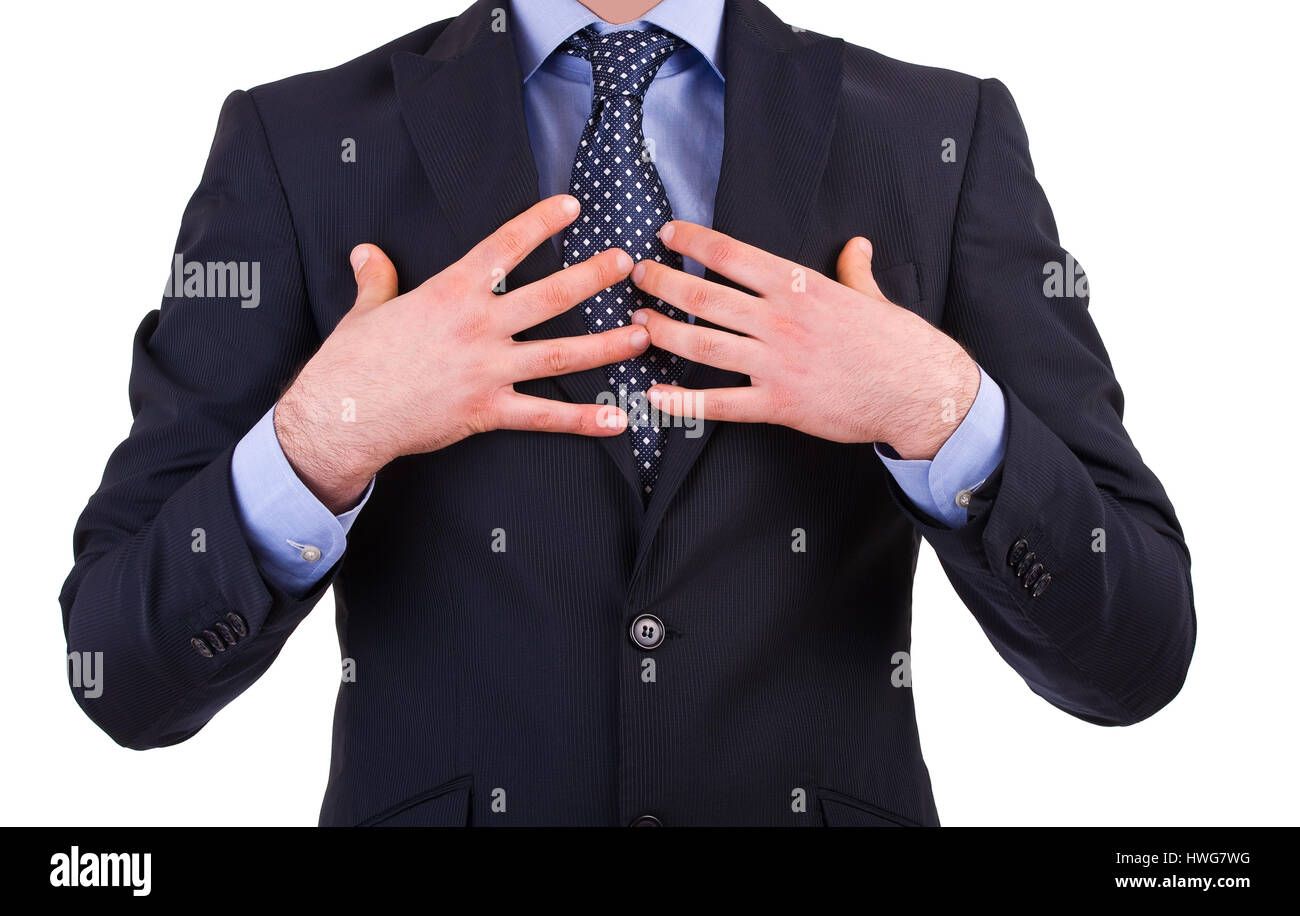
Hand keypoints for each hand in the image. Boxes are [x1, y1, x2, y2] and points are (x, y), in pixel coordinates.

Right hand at [276, 195, 648, 511]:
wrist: (340, 414)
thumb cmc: (351, 361)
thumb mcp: (366, 310)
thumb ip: (377, 278)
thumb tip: (367, 253)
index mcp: (451, 292)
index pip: (504, 246)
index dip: (541, 222)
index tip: (572, 205)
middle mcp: (478, 326)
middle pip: (550, 296)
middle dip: (593, 277)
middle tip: (627, 263)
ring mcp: (487, 369)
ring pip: (560, 354)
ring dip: (606, 345)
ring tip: (642, 335)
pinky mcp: (487, 410)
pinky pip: (544, 416)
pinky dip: (584, 419)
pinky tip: (618, 418)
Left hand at [628, 222, 979, 459]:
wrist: (922, 392)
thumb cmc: (900, 344)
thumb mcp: (874, 296)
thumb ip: (854, 271)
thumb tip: (855, 246)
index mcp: (800, 287)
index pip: (732, 256)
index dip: (693, 242)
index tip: (668, 234)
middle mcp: (780, 320)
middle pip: (704, 296)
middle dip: (662, 283)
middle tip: (636, 275)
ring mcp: (776, 363)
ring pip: (702, 344)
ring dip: (662, 332)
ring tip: (635, 322)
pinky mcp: (779, 404)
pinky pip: (720, 403)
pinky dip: (682, 402)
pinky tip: (654, 396)